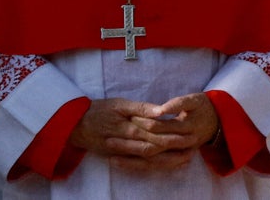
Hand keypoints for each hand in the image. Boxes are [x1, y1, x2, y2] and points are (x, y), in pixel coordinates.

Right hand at [68, 94, 218, 172]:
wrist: (75, 125)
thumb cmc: (100, 110)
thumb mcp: (119, 103)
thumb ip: (141, 108)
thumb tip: (161, 111)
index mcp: (128, 124)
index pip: (155, 130)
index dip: (173, 131)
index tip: (189, 129)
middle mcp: (126, 140)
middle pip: (155, 146)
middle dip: (175, 146)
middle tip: (194, 144)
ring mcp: (122, 151)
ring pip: (149, 158)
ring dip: (169, 159)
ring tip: (187, 156)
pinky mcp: (119, 158)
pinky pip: (140, 165)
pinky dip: (156, 165)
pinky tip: (169, 164)